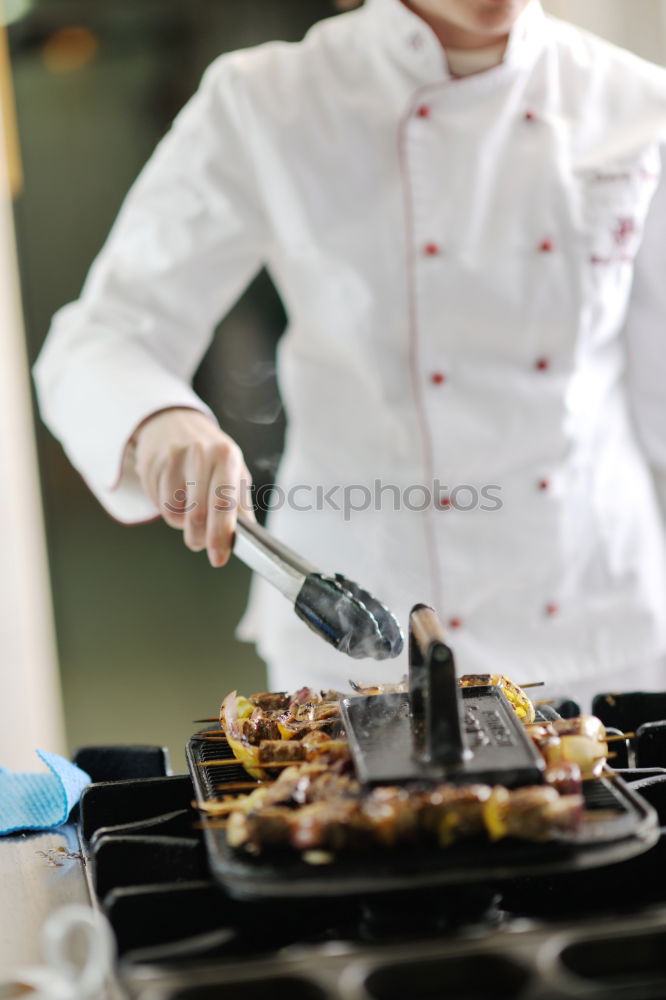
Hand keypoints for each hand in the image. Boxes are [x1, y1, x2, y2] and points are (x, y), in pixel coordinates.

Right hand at [132, 408, 252, 566]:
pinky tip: (174, 496)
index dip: (220, 535)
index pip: (223, 503)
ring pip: (173, 514)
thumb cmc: (211, 454)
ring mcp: (173, 457)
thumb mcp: (233, 470)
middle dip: (199, 539)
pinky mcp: (151, 464)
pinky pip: (158, 505)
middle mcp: (200, 453)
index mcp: (227, 456)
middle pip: (196, 514)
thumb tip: (246, 538)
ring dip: (181, 524)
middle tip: (200, 543)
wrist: (173, 422)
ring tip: (188, 510)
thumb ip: (239, 504)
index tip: (219, 558)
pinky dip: (168, 510)